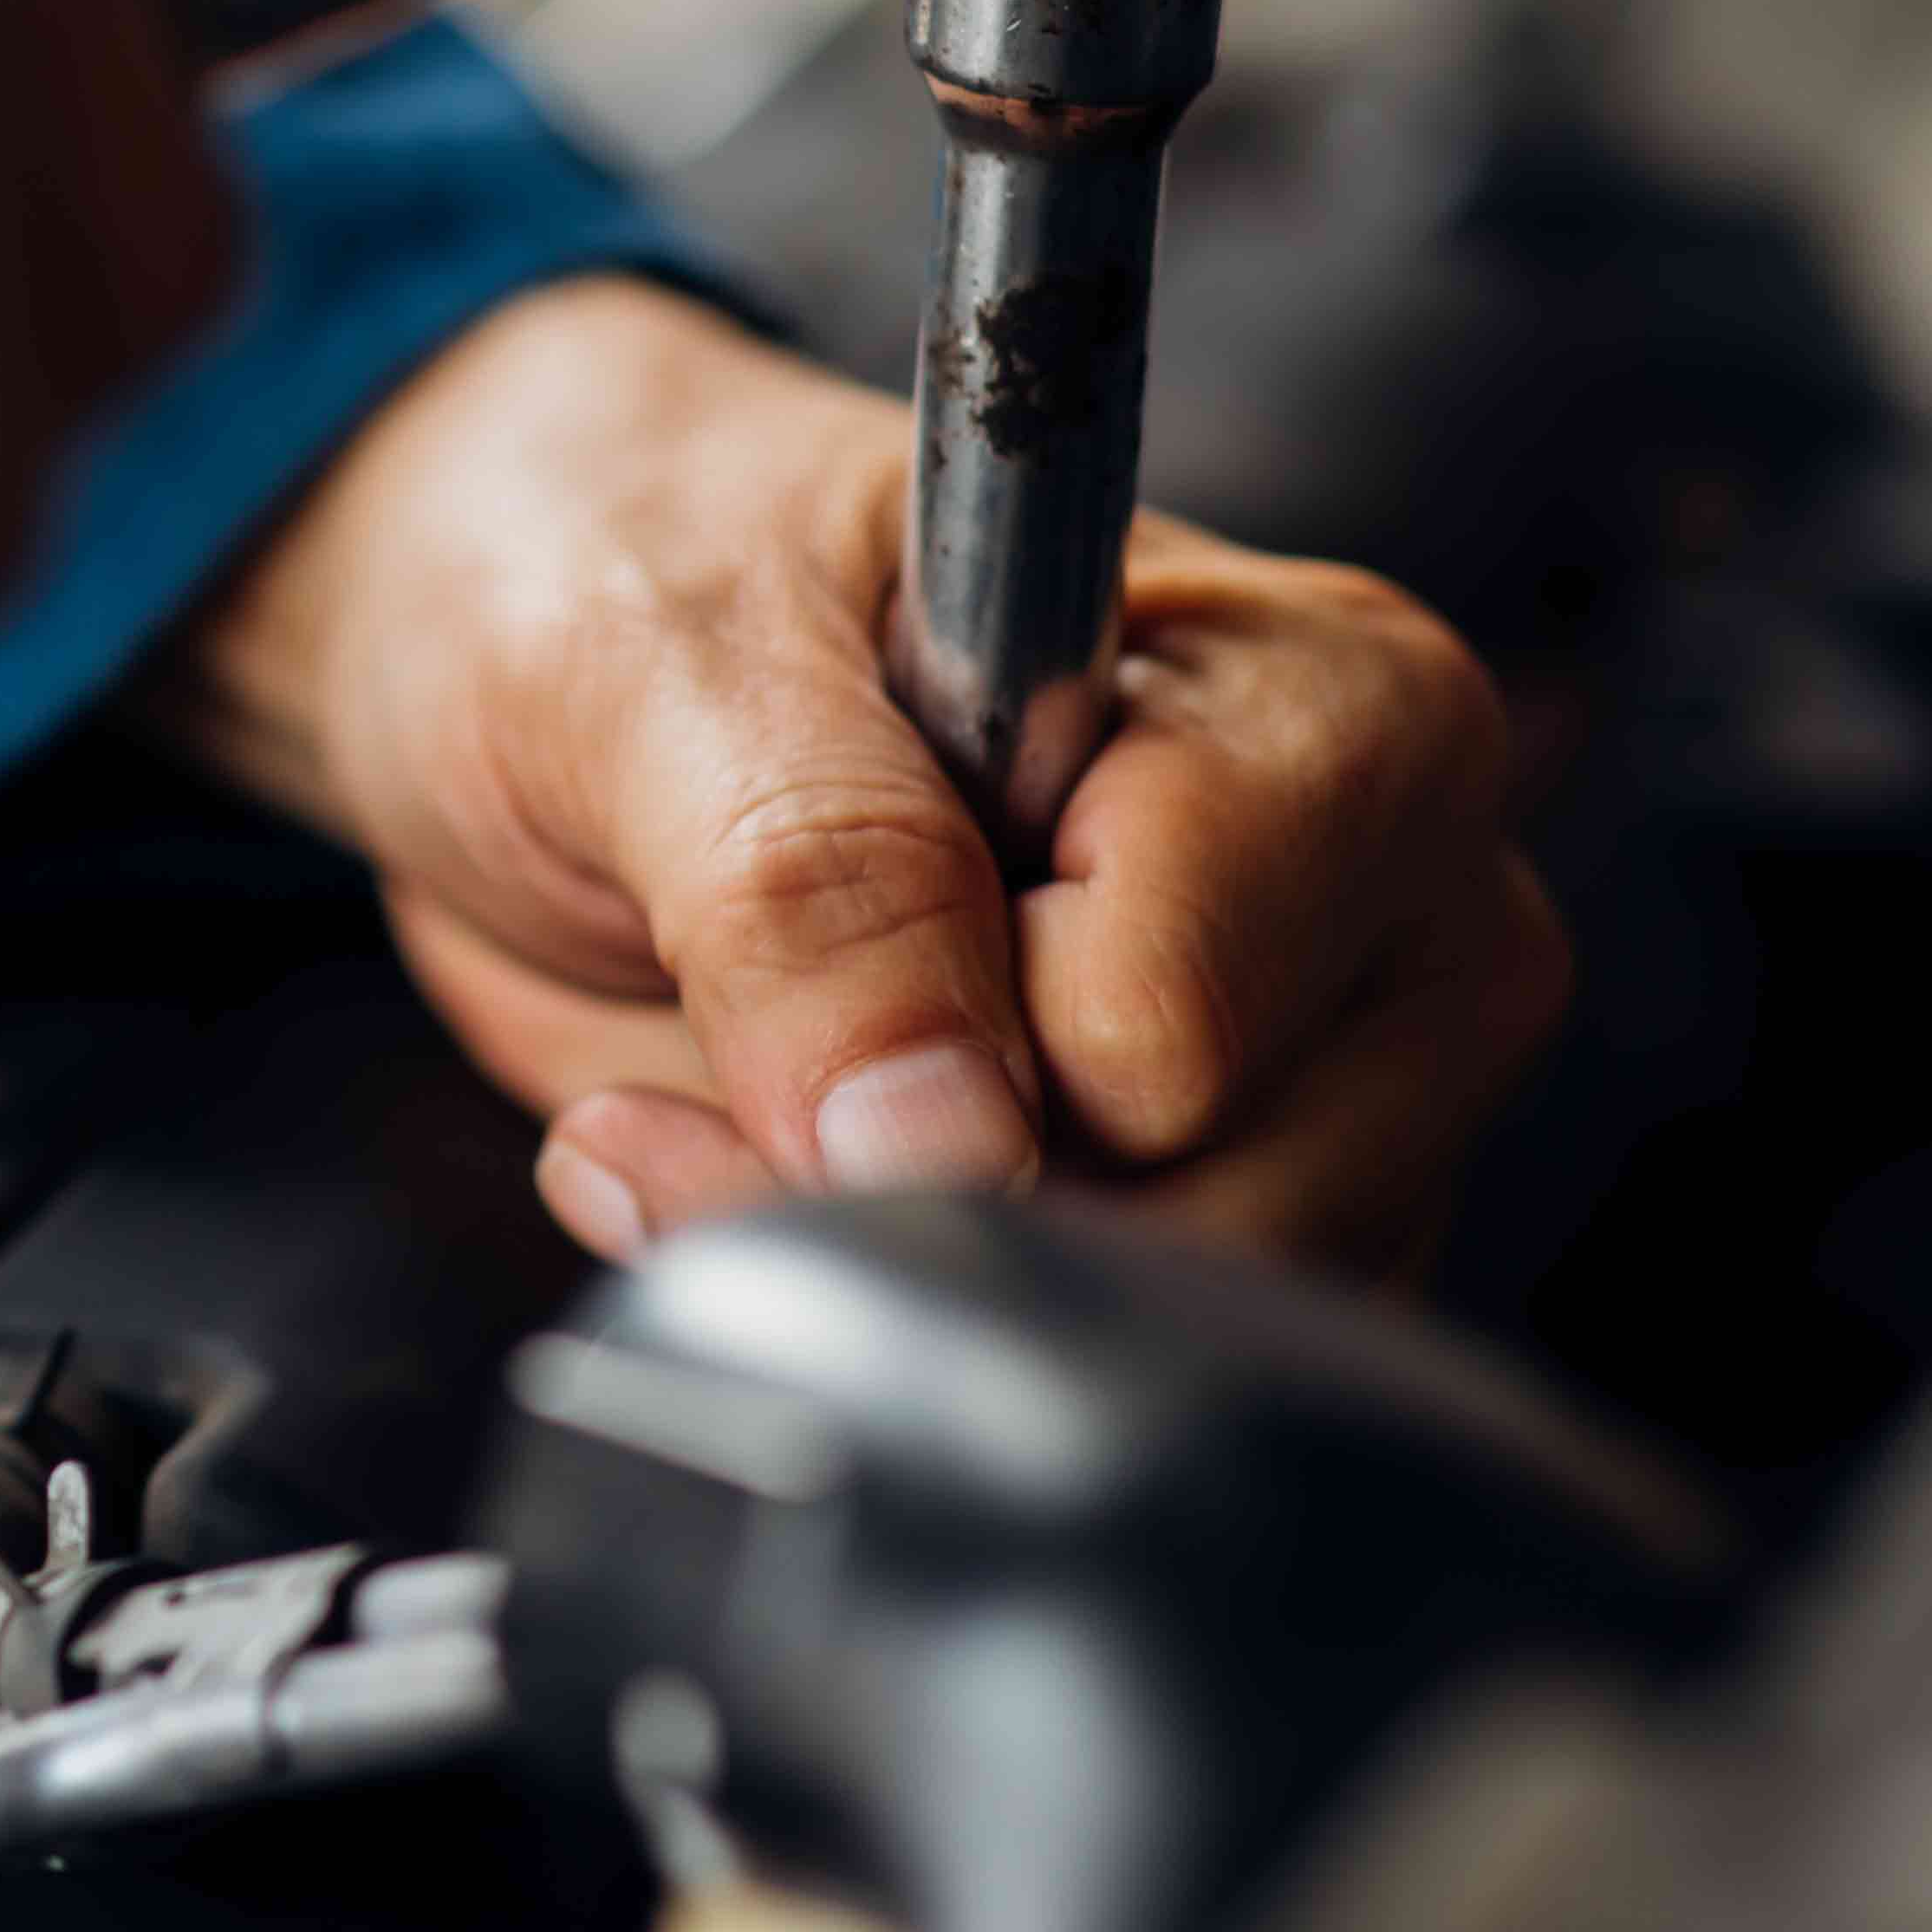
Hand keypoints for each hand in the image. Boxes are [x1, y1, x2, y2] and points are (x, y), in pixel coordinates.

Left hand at [157, 274, 1557, 1278]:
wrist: (540, 633)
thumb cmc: (622, 567)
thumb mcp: (651, 664)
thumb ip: (804, 877)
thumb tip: (935, 1139)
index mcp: (1330, 703)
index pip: (1174, 1022)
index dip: (922, 1039)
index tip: (737, 942)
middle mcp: (1392, 901)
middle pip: (1208, 1217)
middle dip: (909, 1185)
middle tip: (705, 1047)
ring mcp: (1340, 1084)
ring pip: (1169, 1324)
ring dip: (885, 1252)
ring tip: (718, 1083)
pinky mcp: (1244, 1213)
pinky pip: (1111, 1364)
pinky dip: (910, 1301)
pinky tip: (778, 1153)